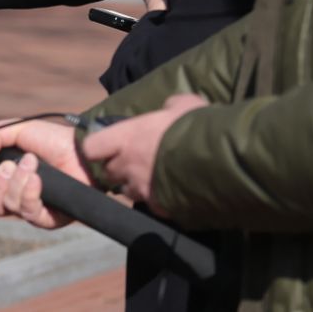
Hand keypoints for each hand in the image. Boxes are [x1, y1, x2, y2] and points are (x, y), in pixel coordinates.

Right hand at [0, 119, 89, 229]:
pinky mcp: (50, 218)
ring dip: (16, 183)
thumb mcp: (18, 130)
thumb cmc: (53, 140)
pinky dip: (29, 193)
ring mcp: (33, 209)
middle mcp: (18, 198)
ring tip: (31, 163)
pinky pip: (30, 214)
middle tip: (9, 166)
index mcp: (8, 181)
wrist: (82, 149)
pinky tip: (37, 178)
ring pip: (10, 207)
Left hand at [80, 94, 205, 213]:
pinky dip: (159, 200)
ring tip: (156, 179)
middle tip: (136, 162)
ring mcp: (142, 189)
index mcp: (126, 137)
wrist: (221, 159)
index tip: (108, 145)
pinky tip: (174, 193)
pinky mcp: (159, 207)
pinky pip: (153, 205)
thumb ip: (169, 107)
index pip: (91, 147)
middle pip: (109, 171)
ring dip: (137, 186)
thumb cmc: (197, 126)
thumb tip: (169, 108)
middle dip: (119, 168)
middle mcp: (127, 164)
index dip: (98, 147)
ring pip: (128, 191)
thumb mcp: (183, 104)